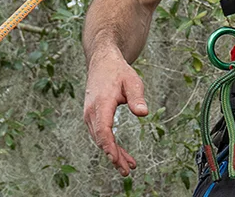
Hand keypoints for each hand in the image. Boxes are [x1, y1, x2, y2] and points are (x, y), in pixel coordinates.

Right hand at [82, 55, 148, 174]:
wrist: (102, 63)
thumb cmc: (118, 72)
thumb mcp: (132, 81)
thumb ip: (137, 98)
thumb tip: (144, 113)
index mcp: (101, 104)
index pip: (103, 130)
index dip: (109, 147)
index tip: (116, 159)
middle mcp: (92, 112)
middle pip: (102, 140)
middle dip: (114, 156)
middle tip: (127, 170)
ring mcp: (90, 115)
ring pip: (100, 140)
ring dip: (113, 153)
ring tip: (128, 165)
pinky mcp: (92, 117)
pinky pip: (100, 134)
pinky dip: (110, 145)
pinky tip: (120, 153)